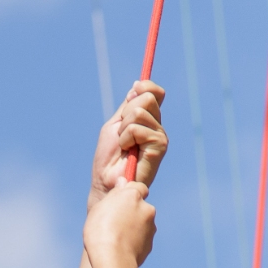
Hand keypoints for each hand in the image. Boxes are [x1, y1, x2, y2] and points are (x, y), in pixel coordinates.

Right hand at [82, 179, 154, 267]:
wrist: (113, 260)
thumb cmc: (101, 231)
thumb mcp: (100, 207)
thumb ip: (115, 194)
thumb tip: (123, 182)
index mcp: (134, 195)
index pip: (138, 187)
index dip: (129, 194)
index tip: (120, 202)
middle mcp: (147, 209)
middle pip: (140, 207)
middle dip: (131, 212)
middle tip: (114, 222)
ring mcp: (151, 228)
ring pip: (142, 224)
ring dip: (133, 228)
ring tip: (116, 238)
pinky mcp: (150, 244)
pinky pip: (141, 239)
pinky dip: (134, 242)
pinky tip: (121, 248)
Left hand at [90, 80, 167, 203]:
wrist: (107, 182)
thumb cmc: (109, 158)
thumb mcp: (115, 125)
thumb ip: (127, 107)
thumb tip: (138, 85)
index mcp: (148, 120)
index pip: (154, 91)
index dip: (144, 86)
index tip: (130, 95)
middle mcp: (156, 126)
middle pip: (147, 97)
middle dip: (127, 112)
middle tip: (122, 133)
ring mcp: (160, 136)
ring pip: (139, 111)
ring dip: (124, 128)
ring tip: (124, 145)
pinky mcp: (160, 146)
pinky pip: (137, 128)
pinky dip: (126, 138)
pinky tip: (127, 152)